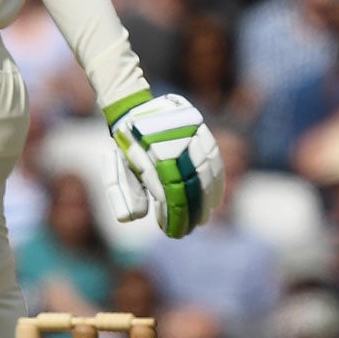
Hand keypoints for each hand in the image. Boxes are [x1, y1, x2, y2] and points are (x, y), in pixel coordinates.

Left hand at [107, 90, 226, 236]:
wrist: (135, 107)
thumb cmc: (128, 145)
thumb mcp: (121, 167)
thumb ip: (127, 192)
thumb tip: (136, 217)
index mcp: (149, 151)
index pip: (167, 190)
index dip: (172, 213)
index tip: (172, 230)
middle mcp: (172, 142)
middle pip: (189, 183)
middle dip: (192, 210)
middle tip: (190, 228)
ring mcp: (189, 133)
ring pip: (205, 171)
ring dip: (207, 199)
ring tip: (204, 218)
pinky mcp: (200, 129)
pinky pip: (214, 158)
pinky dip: (217, 181)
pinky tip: (216, 199)